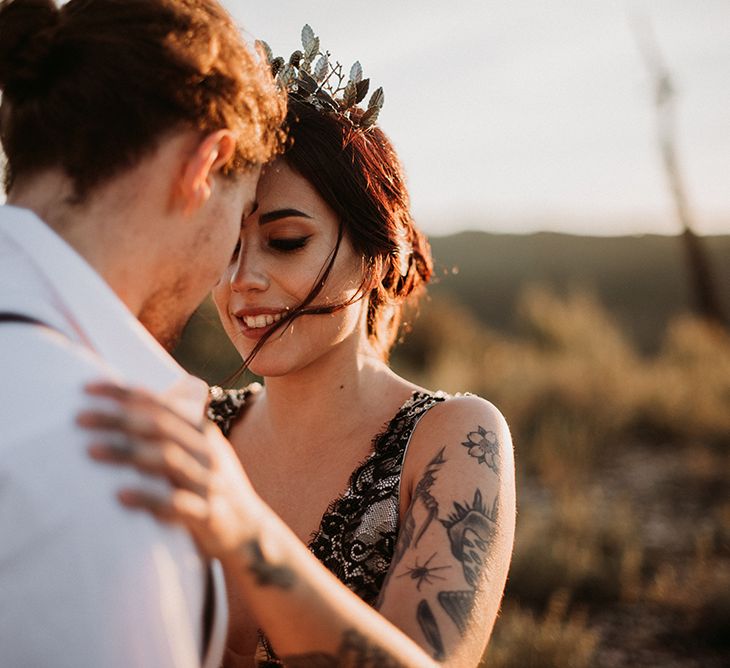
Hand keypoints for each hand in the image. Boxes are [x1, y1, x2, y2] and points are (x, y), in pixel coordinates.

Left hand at [78, 382, 261, 558]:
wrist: (249, 531)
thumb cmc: (210, 488)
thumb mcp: (199, 452)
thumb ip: (173, 431)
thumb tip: (130, 402)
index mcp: (201, 433)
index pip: (160, 404)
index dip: (125, 394)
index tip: (87, 389)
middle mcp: (206, 452)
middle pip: (159, 426)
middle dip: (118, 419)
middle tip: (79, 418)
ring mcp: (208, 482)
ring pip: (167, 459)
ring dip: (127, 452)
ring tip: (91, 450)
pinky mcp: (208, 514)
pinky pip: (177, 503)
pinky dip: (148, 498)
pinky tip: (120, 495)